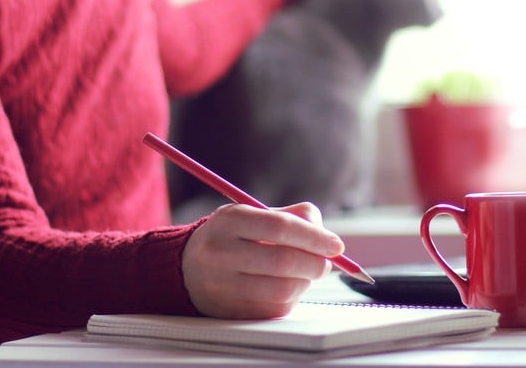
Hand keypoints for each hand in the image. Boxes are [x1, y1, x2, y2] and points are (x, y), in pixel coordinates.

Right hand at [182, 202, 343, 317]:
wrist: (189, 268)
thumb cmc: (232, 238)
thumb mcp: (253, 214)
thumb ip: (292, 216)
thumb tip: (325, 236)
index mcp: (229, 221)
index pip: (280, 227)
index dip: (315, 237)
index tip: (336, 245)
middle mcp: (220, 253)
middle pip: (283, 261)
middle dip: (315, 263)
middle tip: (326, 262)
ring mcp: (223, 285)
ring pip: (282, 289)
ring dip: (305, 282)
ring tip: (305, 273)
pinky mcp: (231, 311)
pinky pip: (275, 308)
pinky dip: (291, 298)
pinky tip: (286, 286)